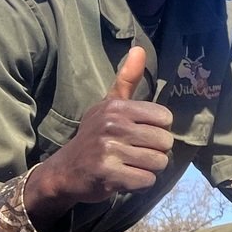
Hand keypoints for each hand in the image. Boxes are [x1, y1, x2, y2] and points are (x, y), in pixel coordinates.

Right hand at [27, 47, 174, 218]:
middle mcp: (112, 125)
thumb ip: (127, 79)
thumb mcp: (108, 105)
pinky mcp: (108, 174)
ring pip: (158, 163)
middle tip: (134, 153)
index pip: (165, 118)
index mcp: (116, 107)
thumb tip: (139, 49)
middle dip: (155, 152)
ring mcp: (109, 150)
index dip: (158, 130)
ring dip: (148, 168)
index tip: (140, 134)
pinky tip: (124, 177)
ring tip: (129, 164)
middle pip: (165, 142)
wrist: (66, 170)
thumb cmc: (95, 135)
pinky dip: (140, 183)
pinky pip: (146, 181)